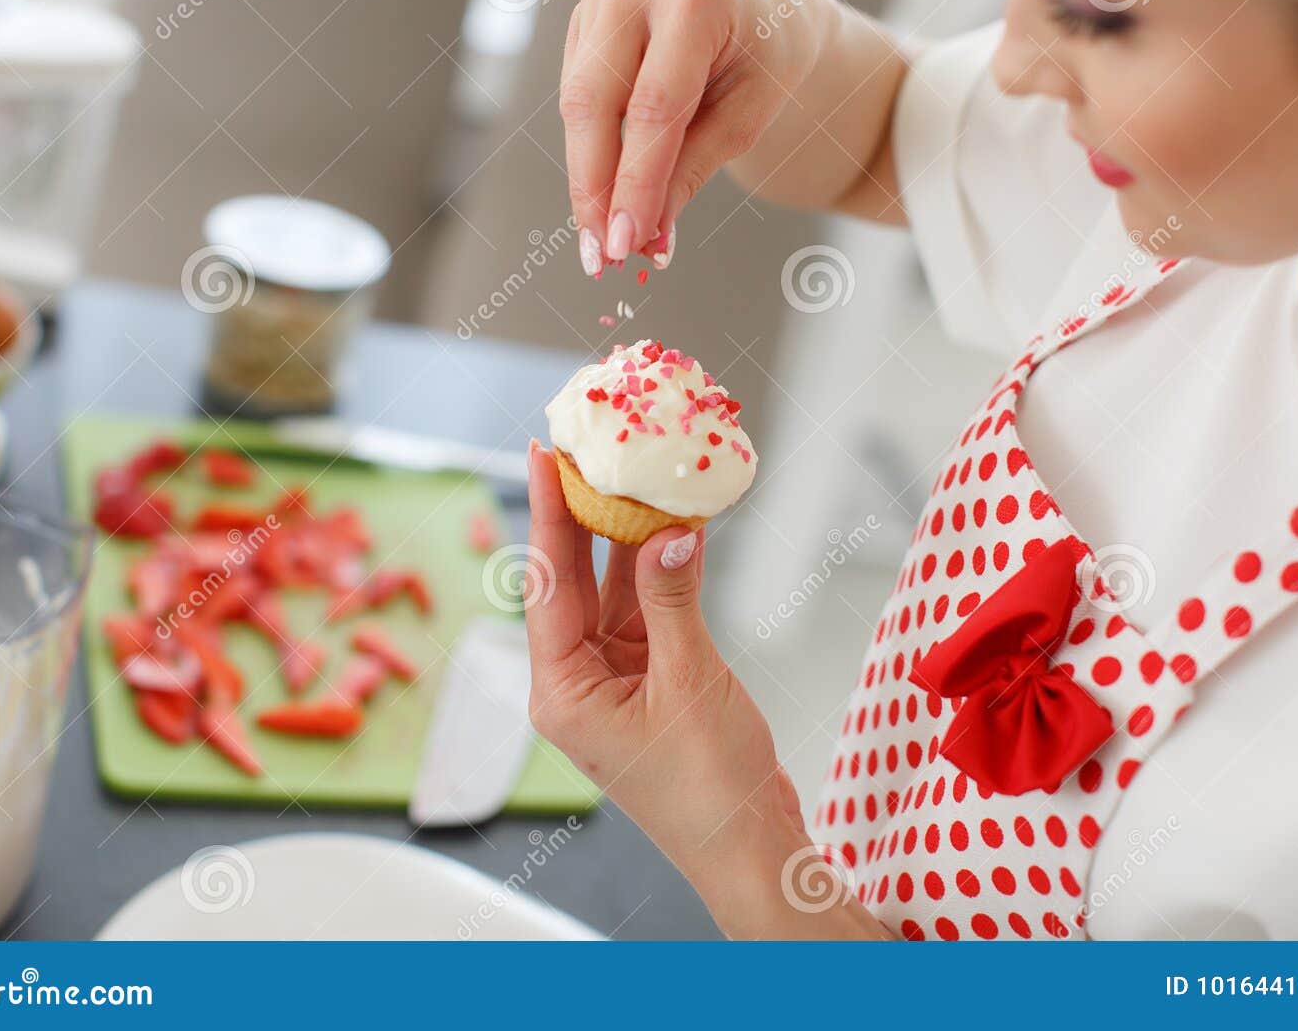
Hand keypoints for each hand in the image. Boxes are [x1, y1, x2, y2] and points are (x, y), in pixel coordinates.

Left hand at [523, 439, 802, 864]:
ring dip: (633, 539)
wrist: (754, 849)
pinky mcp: (655, 682)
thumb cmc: (711, 788)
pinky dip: (666, 572)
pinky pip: (652, 611)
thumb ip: (673, 599)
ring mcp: (618, 681)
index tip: (543, 454)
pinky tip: (679, 526)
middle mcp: (580, 682)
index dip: (547, 514)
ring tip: (638, 472)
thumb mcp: (690, 681)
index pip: (548, 584)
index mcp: (563, 692)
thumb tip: (667, 532)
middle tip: (587, 448)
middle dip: (584, 515)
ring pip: (617, 591)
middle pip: (576, 581)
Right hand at [560, 0, 830, 269]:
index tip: (626, 243)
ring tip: (602, 241)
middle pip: (596, 102)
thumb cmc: (766, 61)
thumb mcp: (748, 118)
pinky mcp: (584, 17)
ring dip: (586, 179)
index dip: (635, 181)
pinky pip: (575, 98)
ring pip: (577, 104)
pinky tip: (602, 198)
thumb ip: (692, 170)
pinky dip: (588, 152)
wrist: (760, 12)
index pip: (654, 107)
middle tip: (602, 255)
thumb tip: (646, 239)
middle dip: (596, 187)